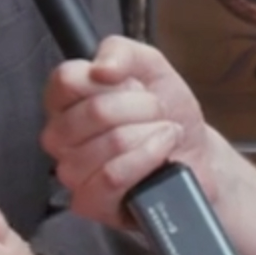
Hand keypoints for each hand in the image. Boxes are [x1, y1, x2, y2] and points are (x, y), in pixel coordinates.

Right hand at [40, 35, 224, 229]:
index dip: (111, 78)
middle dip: (143, 107)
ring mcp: (72, 172)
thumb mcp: (149, 66)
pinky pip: (113, 177)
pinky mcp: (89, 202)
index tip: (134, 83)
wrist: (195, 155)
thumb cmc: (166, 113)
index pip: (66, 79)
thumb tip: (100, 67)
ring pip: (110, 143)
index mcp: (66, 100)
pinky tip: (162, 154)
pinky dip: (147, 159)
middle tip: (157, 112)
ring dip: (151, 134)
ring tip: (163, 134)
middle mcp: (60, 136)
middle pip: (95, 110)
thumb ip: (121, 51)